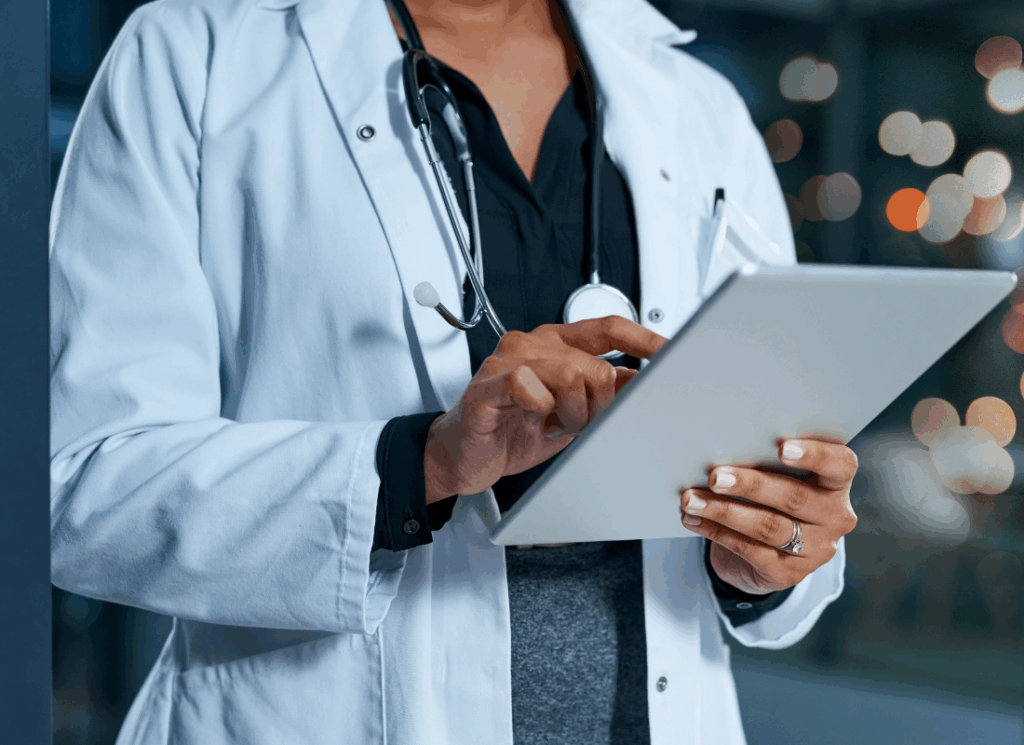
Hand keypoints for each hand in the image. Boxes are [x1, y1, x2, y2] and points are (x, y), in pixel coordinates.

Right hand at [424, 317, 666, 503]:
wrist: (463, 458)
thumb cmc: (514, 431)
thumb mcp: (572, 413)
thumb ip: (605, 393)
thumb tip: (649, 384)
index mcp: (556, 344)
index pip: (609, 328)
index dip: (644, 339)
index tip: (672, 353)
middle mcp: (533, 343)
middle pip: (595, 364)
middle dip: (601, 405)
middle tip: (584, 425)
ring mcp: (508, 360)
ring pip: (570, 374)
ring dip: (573, 413)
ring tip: (557, 427)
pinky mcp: (487, 385)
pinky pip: (529, 386)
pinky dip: (540, 410)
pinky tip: (533, 421)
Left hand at [680, 436, 858, 594]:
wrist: (763, 554)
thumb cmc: (769, 499)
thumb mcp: (777, 478)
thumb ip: (765, 463)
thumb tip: (723, 447)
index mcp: (836, 485)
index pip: (841, 465)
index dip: (815, 455)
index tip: (782, 447)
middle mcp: (834, 518)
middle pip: (794, 497)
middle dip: (750, 485)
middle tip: (715, 476)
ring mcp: (815, 549)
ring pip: (768, 526)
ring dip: (724, 511)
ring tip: (691, 500)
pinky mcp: (789, 574)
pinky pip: (749, 550)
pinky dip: (716, 532)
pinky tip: (693, 520)